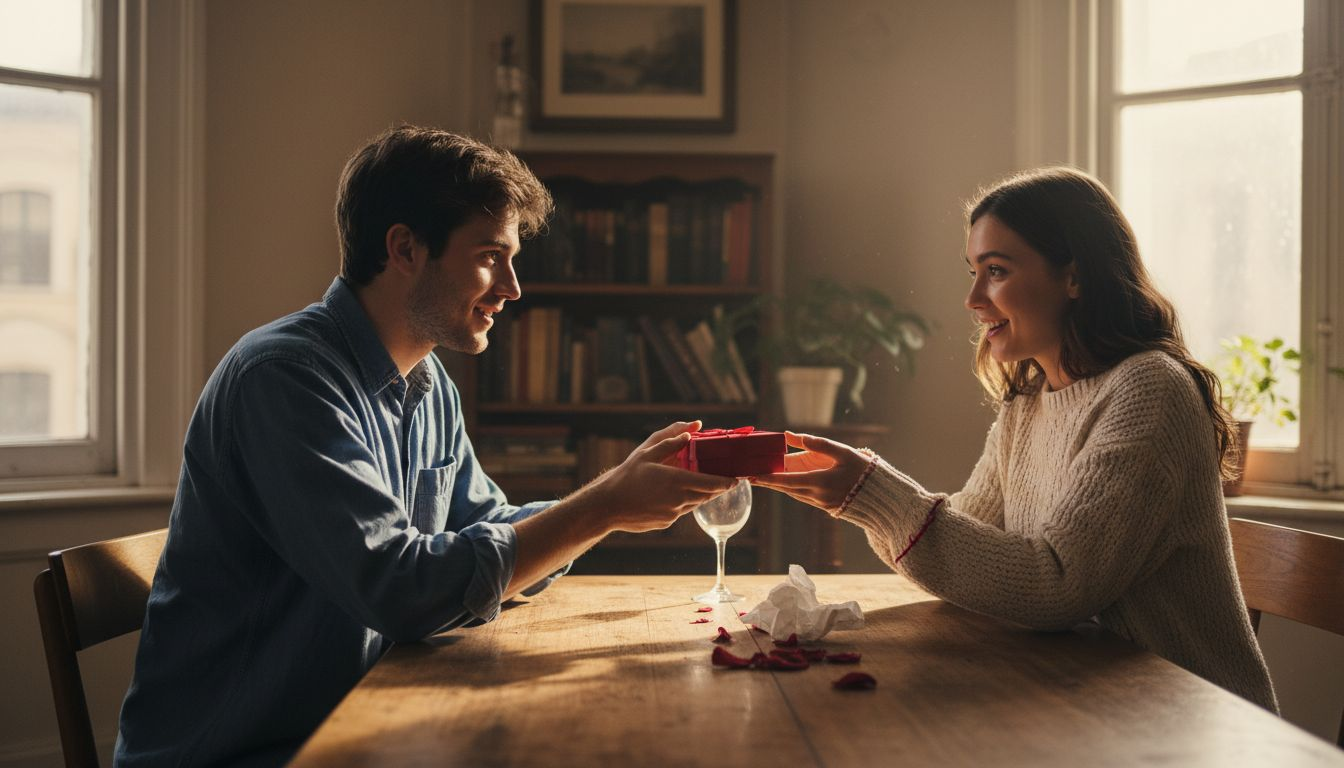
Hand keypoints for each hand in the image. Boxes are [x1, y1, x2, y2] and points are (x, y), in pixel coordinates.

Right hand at [587, 421, 737, 533]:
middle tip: (724, 479)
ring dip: (702, 494)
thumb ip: (672, 439)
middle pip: (708, 494)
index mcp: (677, 481)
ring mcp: (673, 513)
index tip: (736, 479)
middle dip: (717, 487)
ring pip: (696, 503)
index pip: (712, 483)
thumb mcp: (647, 452)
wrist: (608, 506)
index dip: (727, 482)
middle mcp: (679, 499)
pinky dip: (684, 501)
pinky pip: (682, 511)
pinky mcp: (666, 522)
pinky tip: (675, 494)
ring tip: (702, 484)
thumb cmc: (627, 476)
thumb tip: (692, 428)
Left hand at [749, 431, 872, 514]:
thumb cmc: (864, 471)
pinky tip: (783, 482)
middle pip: (785, 488)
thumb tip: (791, 436)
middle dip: (767, 482)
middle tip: (749, 475)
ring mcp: (820, 502)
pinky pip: (802, 495)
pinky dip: (790, 488)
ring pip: (793, 493)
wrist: (881, 498)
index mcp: (820, 481)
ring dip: (777, 485)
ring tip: (760, 477)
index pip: (787, 480)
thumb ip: (818, 443)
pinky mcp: (825, 505)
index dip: (769, 478)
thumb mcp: (843, 452)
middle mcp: (817, 495)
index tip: (753, 476)